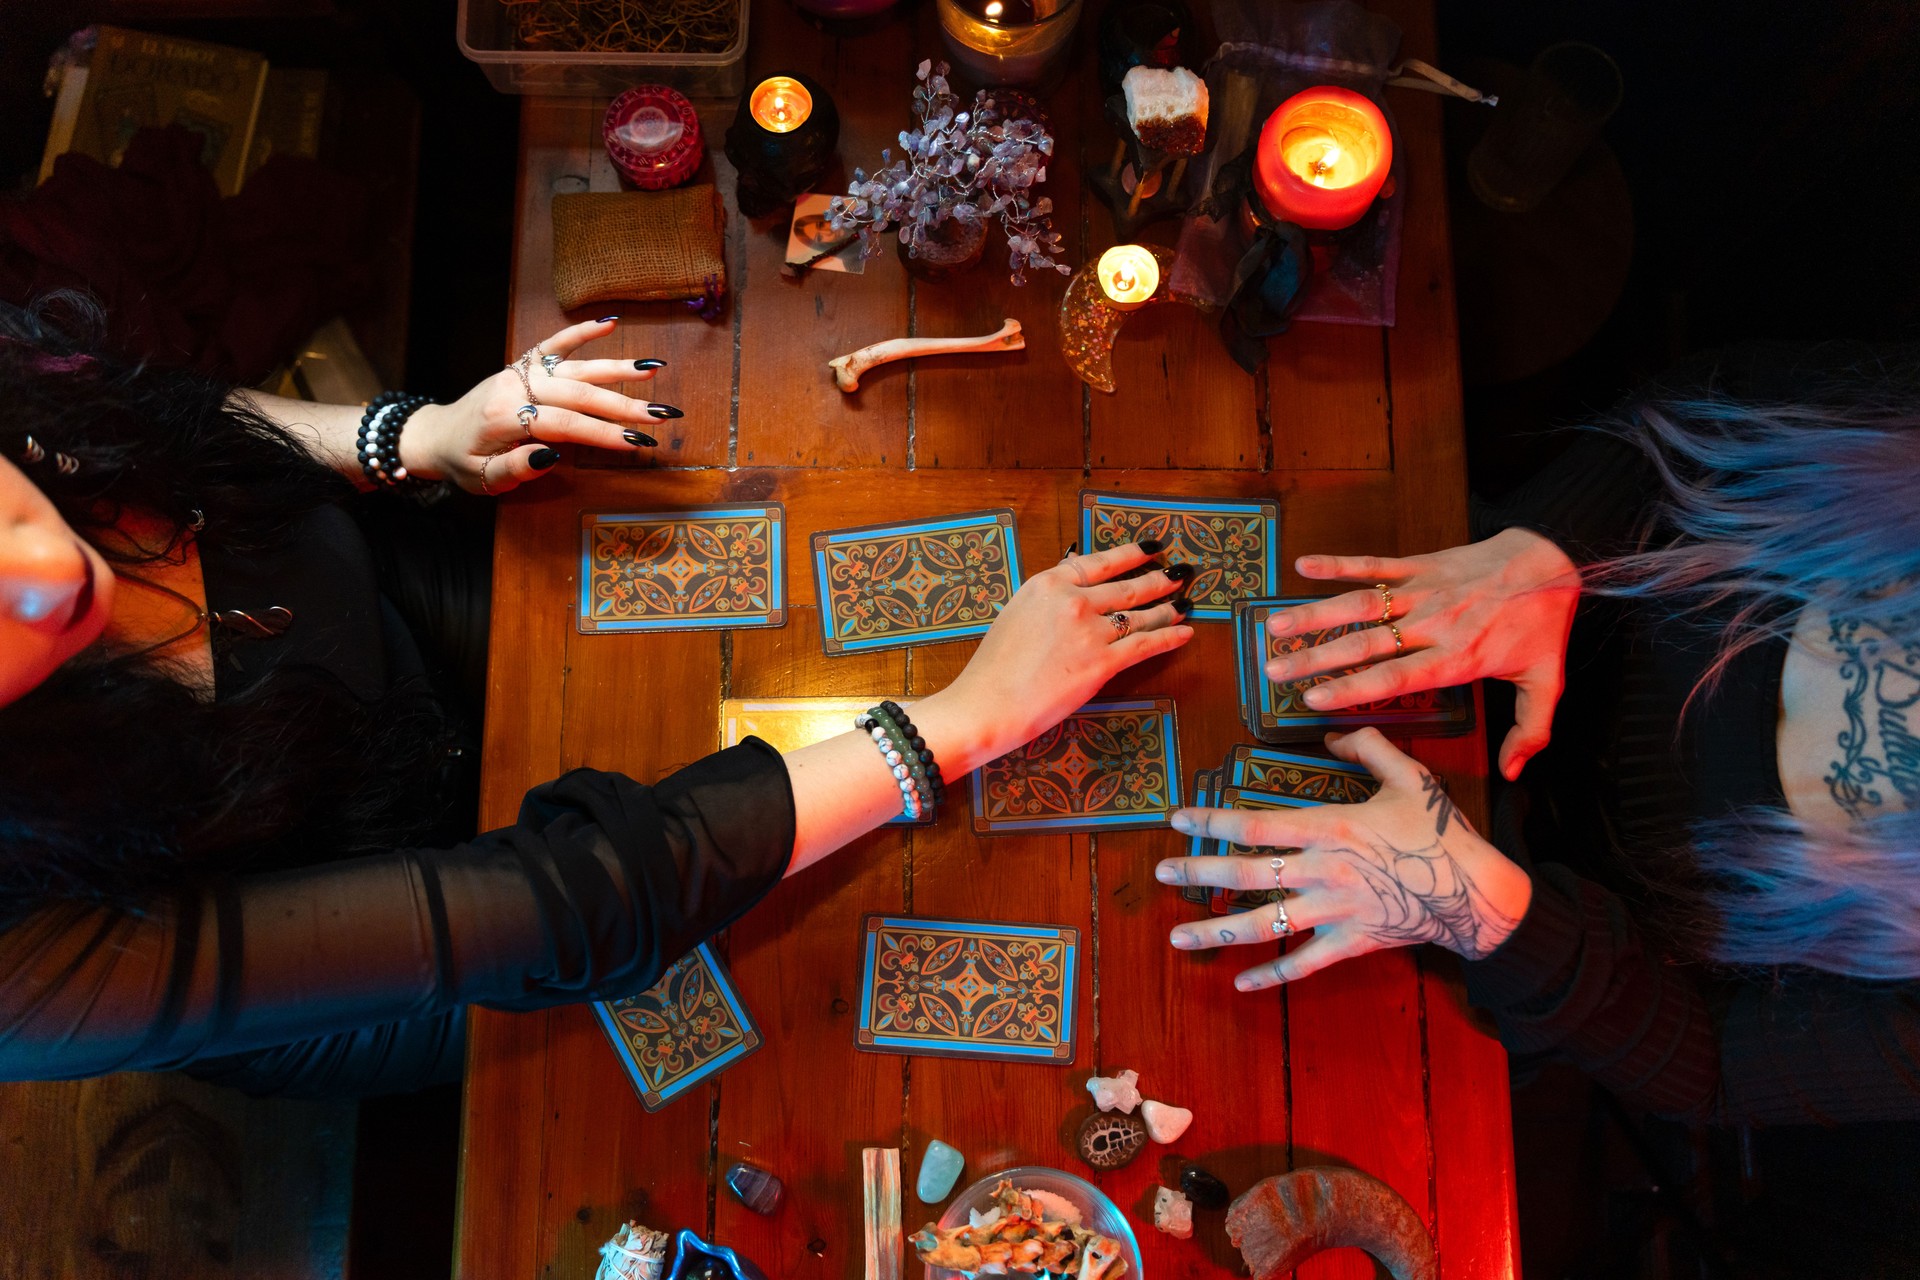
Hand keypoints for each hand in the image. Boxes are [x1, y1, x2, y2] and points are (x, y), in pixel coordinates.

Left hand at [399, 318, 679, 494]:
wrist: (437, 434)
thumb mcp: (482, 479)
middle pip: (577, 394)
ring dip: (616, 368)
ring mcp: (520, 373)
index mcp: (505, 418)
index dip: (602, 433)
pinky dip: (580, 332)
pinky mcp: (523, 365)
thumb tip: (550, 455)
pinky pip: (553, 344)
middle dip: (623, 405)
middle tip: (661, 414)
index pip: (564, 424)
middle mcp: (515, 388)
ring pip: (574, 367)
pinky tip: (610, 323)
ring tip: (653, 369)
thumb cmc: (463, 461)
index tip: (637, 443)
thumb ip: (515, 468)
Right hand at [916, 540, 1195, 770]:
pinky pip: (1145, 645)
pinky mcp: (1102, 663)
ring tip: (1185, 602)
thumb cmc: (994, 666)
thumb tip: (1074, 585)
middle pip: (1128, 586)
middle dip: (1160, 579)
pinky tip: (1185, 632)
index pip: (1101, 562)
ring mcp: (1090, 631)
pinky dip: (1169, 637)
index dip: (1132, 554)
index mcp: (1048, 583)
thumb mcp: (1017, 612)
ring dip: (1168, 608)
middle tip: (1182, 573)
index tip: (1153, 548)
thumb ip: (1049, 597)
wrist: (989, 703)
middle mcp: (1073, 600)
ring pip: (1140, 615)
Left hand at [1155, 729, 1530, 990]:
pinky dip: (1271, 976)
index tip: (1177, 819)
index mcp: (1331, 828)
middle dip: (1198, 872)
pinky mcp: (1350, 943)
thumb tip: (1331, 733)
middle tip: (1161, 871)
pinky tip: (1240, 982)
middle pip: (1246, 874)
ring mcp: (1334, 911)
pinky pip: (1303, 964)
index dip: (1213, 821)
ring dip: (1216, 930)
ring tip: (1177, 935)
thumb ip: (1368, 747)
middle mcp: (1323, 871)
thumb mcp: (1410, 776)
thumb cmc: (1441, 832)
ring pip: (1264, 924)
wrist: (1477, 892)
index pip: (1257, 824)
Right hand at [1268, 527, 1580, 779]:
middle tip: (1275, 672)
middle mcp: (1431, 625)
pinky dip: (1337, 563)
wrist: (1552, 562)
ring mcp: (1421, 592)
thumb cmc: (1543, 624)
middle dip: (1315, 659)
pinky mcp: (1419, 566)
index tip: (1314, 700)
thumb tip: (1512, 773)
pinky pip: (1373, 564)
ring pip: (1359, 604)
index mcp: (1455, 658)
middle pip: (1363, 644)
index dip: (1351, 688)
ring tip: (1275, 627)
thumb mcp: (1546, 682)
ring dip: (1314, 615)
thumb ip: (1530, 731)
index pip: (1394, 677)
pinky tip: (1303, 565)